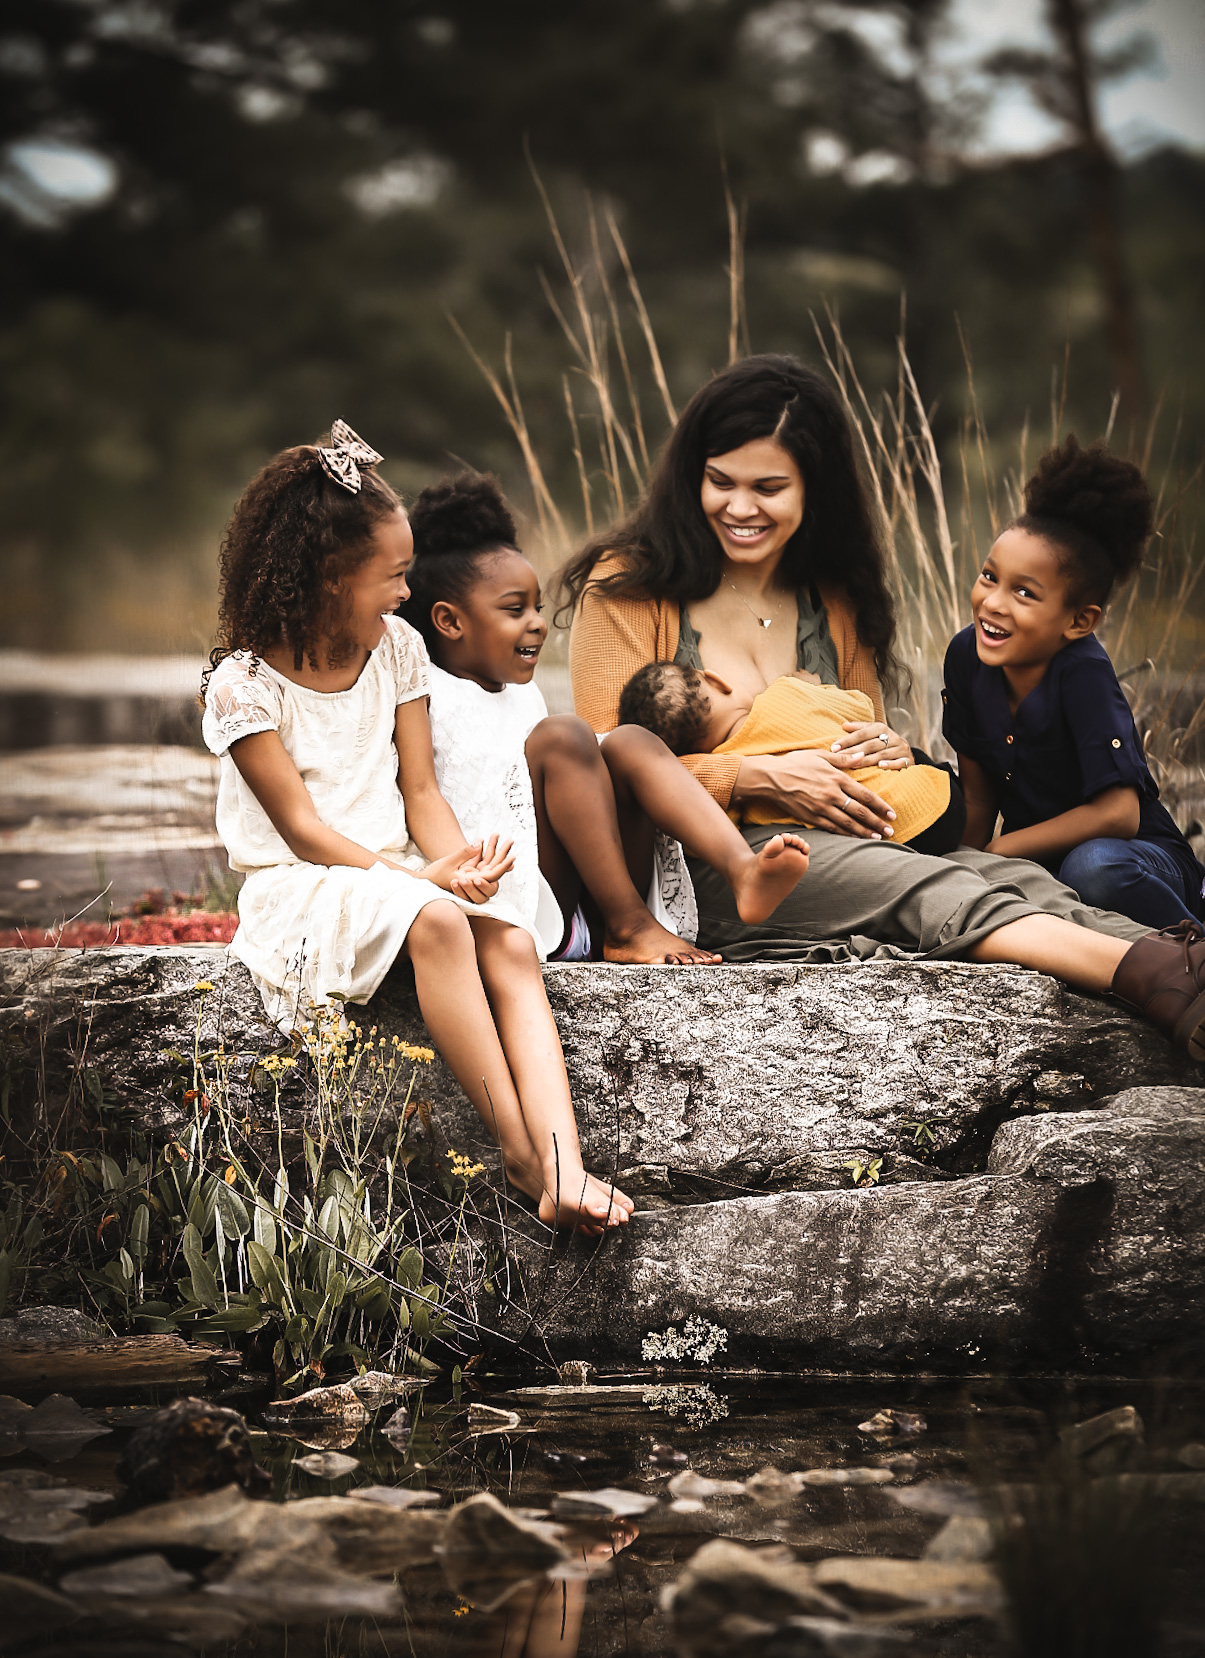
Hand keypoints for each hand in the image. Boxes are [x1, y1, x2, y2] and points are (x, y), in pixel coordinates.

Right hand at [426, 835, 514, 902]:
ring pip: (487, 862)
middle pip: (493, 867)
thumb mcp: (448, 863)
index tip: (513, 857)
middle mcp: (474, 880)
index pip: (492, 875)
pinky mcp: (466, 871)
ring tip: (496, 834)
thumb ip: (464, 853)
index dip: (503, 866)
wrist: (422, 883)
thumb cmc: (434, 876)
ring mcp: (471, 875)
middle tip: (511, 840)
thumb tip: (478, 844)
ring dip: (492, 849)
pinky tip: (483, 840)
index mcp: (472, 882)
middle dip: (502, 853)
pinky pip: (478, 861)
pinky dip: (482, 851)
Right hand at [738, 750, 896, 839]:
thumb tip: (862, 757)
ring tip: (878, 838)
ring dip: (864, 832)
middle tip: (890, 830)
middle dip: (877, 823)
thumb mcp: (820, 755)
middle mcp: (831, 794)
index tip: (892, 813)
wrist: (771, 778)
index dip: (880, 806)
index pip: (864, 795)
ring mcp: (821, 808)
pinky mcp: (811, 817)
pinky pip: (832, 828)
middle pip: (860, 812)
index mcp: (836, 777)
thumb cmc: (795, 763)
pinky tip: (855, 838)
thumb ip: (843, 758)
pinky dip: (845, 834)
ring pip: (848, 823)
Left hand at [829, 720, 913, 769]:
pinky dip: (890, 764)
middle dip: (853, 751)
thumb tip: (844, 725)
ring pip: (882, 754)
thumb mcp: (872, 732)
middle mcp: (892, 737)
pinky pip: (899, 762)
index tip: (833, 748)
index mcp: (881, 728)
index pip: (862, 733)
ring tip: (853, 764)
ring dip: (867, 760)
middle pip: (870, 744)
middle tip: (839, 758)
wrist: (906, 752)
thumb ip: (859, 729)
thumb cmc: (883, 742)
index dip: (847, 740)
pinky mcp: (908, 760)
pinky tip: (880, 767)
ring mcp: (901, 748)